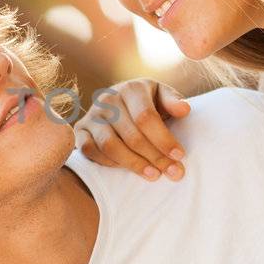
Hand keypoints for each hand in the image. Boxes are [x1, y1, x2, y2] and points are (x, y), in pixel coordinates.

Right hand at [72, 78, 191, 179]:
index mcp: (132, 89)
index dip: (163, 139)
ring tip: (153, 175)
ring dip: (133, 164)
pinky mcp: (80, 130)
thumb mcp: (162, 97)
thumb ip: (172, 102)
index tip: (179, 156)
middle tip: (173, 172)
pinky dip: (109, 163)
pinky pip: (90, 151)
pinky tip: (127, 169)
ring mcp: (92, 115)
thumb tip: (184, 110)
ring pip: (110, 146)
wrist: (120, 104)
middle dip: (154, 157)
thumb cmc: (147, 104)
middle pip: (131, 135)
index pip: (146, 118)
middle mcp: (108, 99)